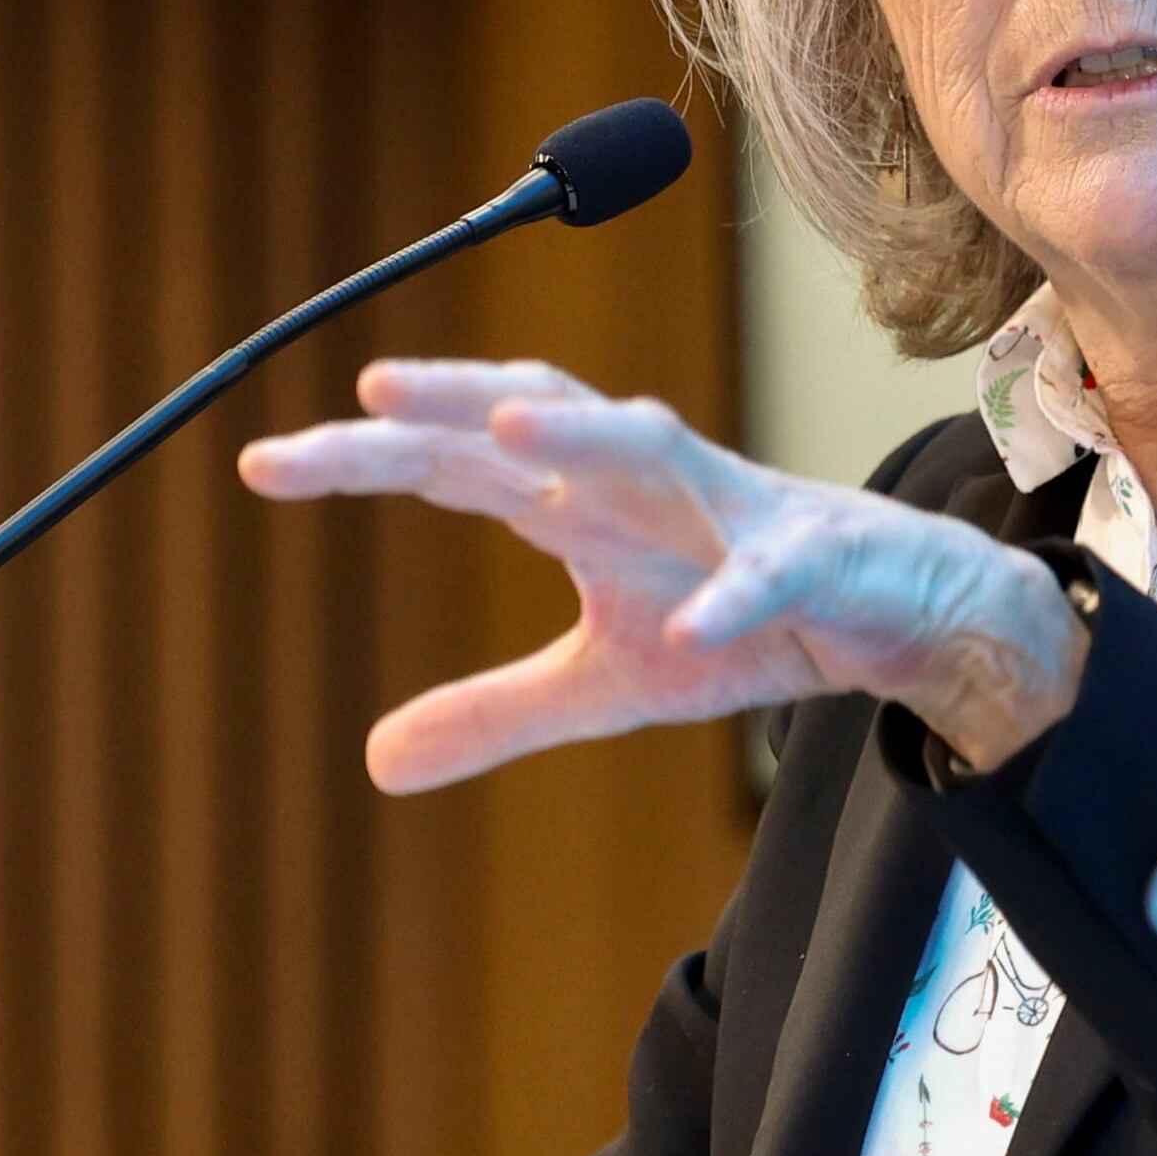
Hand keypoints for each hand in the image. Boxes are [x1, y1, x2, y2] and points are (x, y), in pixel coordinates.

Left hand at [239, 359, 1087, 791]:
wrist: (896, 615)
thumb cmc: (738, 619)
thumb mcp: (604, 682)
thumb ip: (492, 710)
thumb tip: (371, 761)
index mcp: (577, 501)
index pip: (452, 460)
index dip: (362, 455)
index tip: (261, 463)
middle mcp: (638, 480)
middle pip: (530, 415)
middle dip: (449, 398)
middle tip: (360, 393)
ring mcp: (727, 508)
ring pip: (647, 447)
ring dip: (579, 434)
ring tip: (502, 429)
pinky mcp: (810, 558)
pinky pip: (767, 573)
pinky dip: (731, 593)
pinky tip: (695, 617)